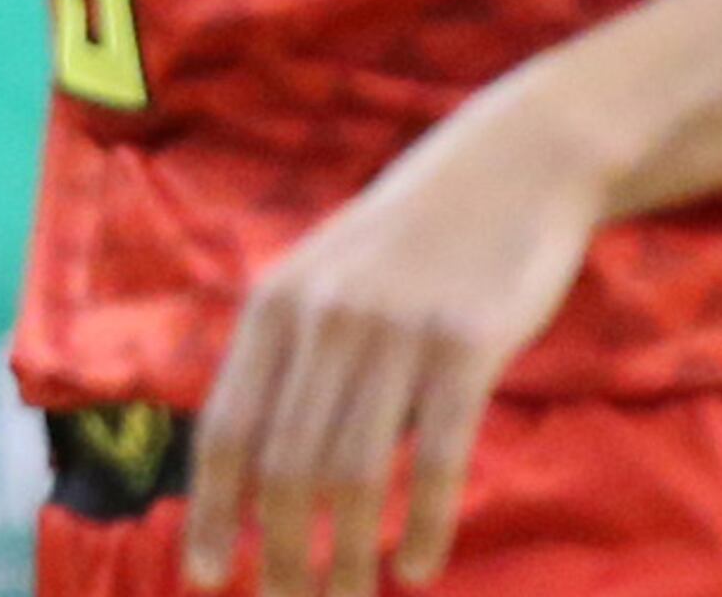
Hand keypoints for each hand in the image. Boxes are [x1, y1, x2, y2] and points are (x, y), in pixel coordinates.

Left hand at [180, 91, 606, 596]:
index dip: (213, 511)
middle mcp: (323, 318)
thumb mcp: (325, 277)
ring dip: (347, 556)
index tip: (207, 578)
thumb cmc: (412, 238)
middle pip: (285, 465)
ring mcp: (394, 329)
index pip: (226, 428)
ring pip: (353, 471)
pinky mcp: (467, 344)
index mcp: (273, 305)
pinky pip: (436, 456)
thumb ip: (288, 356)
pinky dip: (421, 523)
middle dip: (280, 553)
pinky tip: (417, 568)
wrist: (513, 166)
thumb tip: (246, 461)